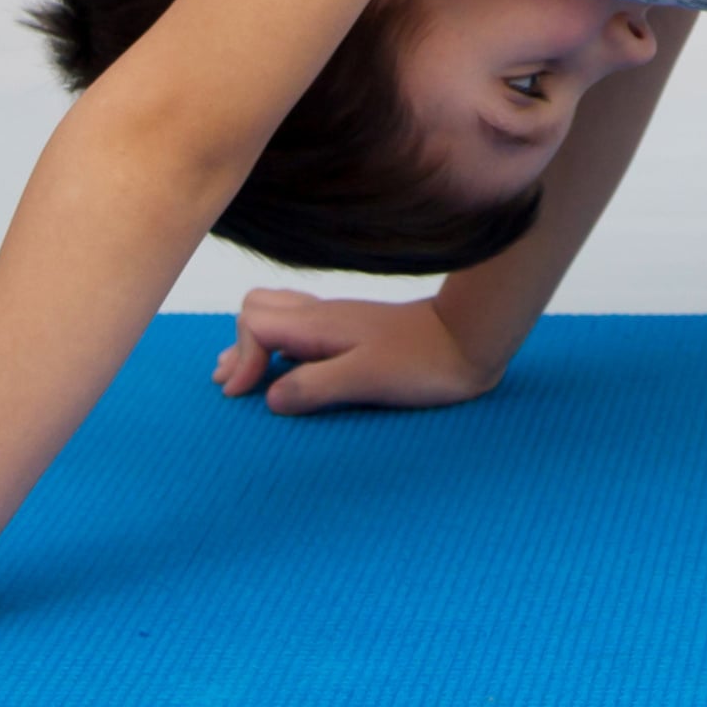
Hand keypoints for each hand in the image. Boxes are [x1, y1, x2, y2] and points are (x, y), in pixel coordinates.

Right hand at [215, 287, 494, 413]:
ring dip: (257, 345)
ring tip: (248, 380)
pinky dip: (281, 346)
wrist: (469, 340)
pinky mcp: (353, 331)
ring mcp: (337, 320)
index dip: (242, 358)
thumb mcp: (365, 379)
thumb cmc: (422, 362)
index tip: (245, 395)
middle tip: (237, 386)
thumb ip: (314, 386)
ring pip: (278, 315)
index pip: (253, 322)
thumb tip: (269, 398)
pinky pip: (301, 327)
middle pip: (257, 308)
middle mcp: (321, 315)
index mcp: (318, 323)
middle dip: (240, 344)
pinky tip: (288, 369)